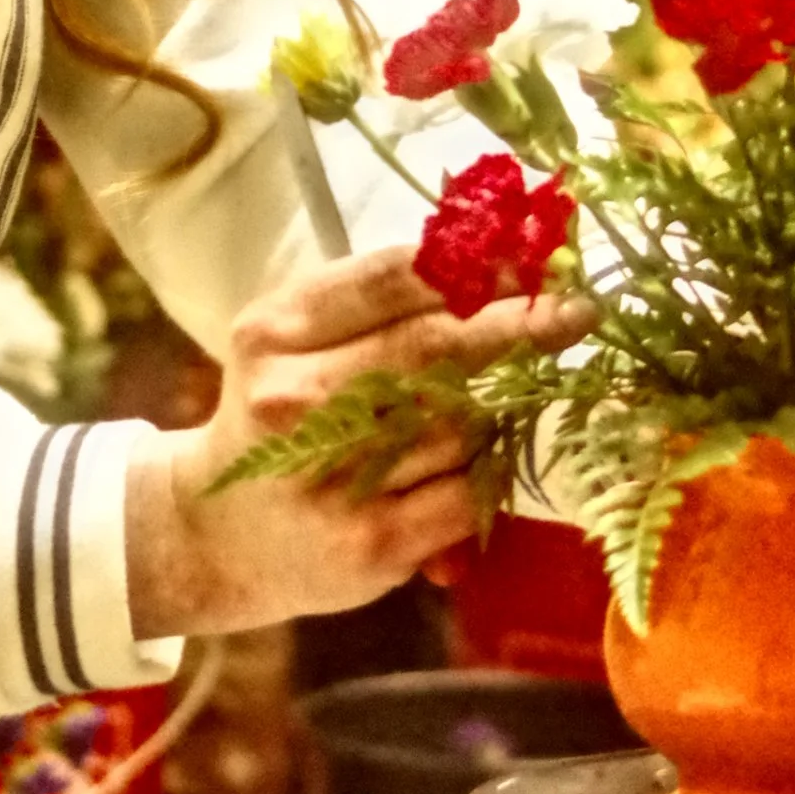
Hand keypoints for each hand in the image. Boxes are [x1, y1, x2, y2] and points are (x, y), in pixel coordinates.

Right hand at [123, 246, 579, 645]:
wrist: (215, 538)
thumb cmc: (274, 420)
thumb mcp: (290, 342)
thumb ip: (370, 301)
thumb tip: (493, 250)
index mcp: (274, 333)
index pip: (393, 279)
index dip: (478, 262)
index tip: (536, 254)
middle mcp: (294, 399)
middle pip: (434, 347)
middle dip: (519, 324)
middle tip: (579, 310)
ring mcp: (332, 476)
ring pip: (461, 423)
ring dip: (503, 407)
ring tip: (520, 395)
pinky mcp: (370, 543)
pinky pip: (468, 492)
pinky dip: (492, 473)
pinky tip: (492, 460)